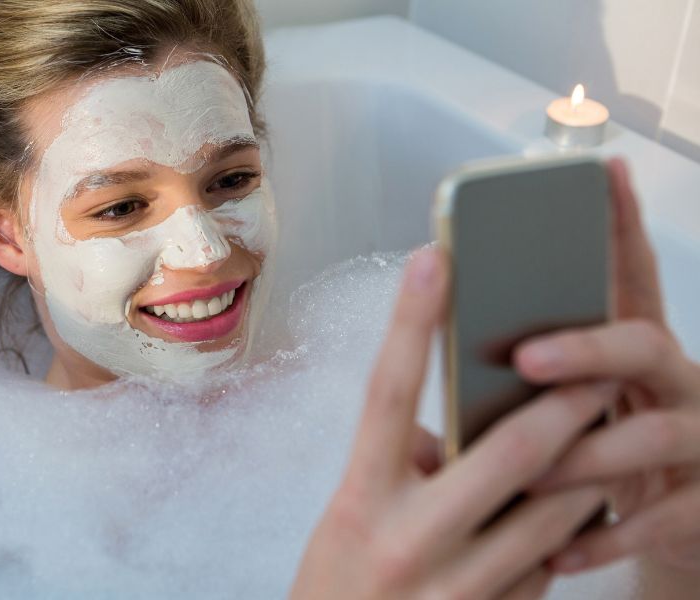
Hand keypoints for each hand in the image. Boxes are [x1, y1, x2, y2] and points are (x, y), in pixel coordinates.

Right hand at [290, 248, 615, 599]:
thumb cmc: (338, 582)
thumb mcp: (348, 517)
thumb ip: (395, 466)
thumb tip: (450, 431)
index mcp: (359, 499)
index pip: (387, 394)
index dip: (411, 322)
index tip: (435, 257)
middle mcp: (406, 540)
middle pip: (504, 452)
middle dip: (561, 405)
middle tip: (596, 368)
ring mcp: (454, 588)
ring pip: (550, 513)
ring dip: (584, 473)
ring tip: (602, 438)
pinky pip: (546, 569)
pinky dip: (562, 537)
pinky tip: (568, 520)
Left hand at [516, 158, 699, 575]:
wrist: (676, 530)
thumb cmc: (597, 459)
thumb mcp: (566, 422)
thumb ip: (510, 407)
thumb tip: (426, 418)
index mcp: (632, 350)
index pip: (630, 275)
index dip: (621, 222)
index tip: (602, 170)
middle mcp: (674, 382)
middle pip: (646, 342)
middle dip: (587, 346)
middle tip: (526, 358)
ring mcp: (699, 441)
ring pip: (654, 433)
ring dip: (586, 453)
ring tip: (530, 476)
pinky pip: (664, 517)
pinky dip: (608, 536)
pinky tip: (560, 554)